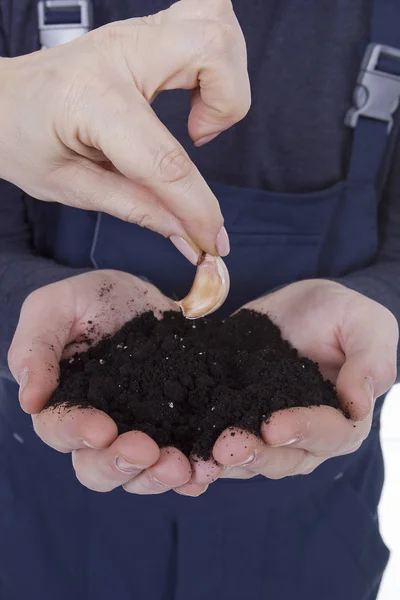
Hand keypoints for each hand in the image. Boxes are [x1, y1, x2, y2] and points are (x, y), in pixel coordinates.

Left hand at [0, 0, 249, 261]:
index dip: (198, 206)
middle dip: (227, 106)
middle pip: (210, 50)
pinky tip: (198, 92)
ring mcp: (133, 37)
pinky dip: (216, 59)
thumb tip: (187, 234)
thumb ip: (137, 209)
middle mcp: (117, 54)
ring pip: (214, 24)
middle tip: (200, 140)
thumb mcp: (71, 187)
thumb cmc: (22, 138)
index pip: (166, 159)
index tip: (212, 237)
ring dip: (226, 76)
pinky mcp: (143, 34)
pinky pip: (203, 20)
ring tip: (199, 117)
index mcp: (90, 98)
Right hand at [8, 271, 213, 495]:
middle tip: (146, 452)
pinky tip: (204, 471)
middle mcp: (98, 428)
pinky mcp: (173, 425)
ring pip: (139, 473)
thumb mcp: (53, 308)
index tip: (102, 430)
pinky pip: (180, 457)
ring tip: (182, 467)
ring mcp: (138, 430)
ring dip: (158, 476)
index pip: (60, 429)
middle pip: (97, 467)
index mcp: (63, 403)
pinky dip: (192, 473)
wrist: (134, 296)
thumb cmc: (85, 300)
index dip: (77, 433)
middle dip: (121, 464)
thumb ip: (36, 347)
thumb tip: (30, 400)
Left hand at [212, 280, 397, 479]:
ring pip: (250, 459)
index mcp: (344, 418)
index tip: (273, 424)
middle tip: (225, 448)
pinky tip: (181, 451)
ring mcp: (269, 429)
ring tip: (199, 459)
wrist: (304, 305)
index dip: (302, 431)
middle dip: (255, 455)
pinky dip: (201, 448)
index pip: (329, 434)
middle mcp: (307, 435)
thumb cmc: (343, 314)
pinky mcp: (237, 415)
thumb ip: (370, 362)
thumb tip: (358, 403)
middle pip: (285, 458)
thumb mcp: (367, 324)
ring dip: (224, 462)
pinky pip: (220, 438)